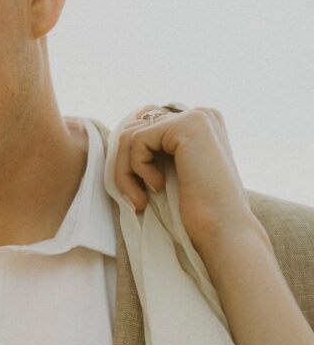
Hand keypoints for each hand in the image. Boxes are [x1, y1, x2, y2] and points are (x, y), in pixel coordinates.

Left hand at [112, 105, 259, 255]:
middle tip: (135, 198)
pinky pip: (137, 140)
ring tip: (141, 198)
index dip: (131, 159)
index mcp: (199, 125)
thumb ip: (156, 150)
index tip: (137, 191)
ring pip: (130, 134)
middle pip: (134, 127)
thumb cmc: (197, 211)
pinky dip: (137, 168)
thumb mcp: (172, 173)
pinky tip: (158, 187)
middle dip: (124, 166)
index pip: (144, 126)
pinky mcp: (186, 125)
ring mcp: (196, 117)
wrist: (224, 229)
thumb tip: (120, 136)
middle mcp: (200, 115)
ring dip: (125, 171)